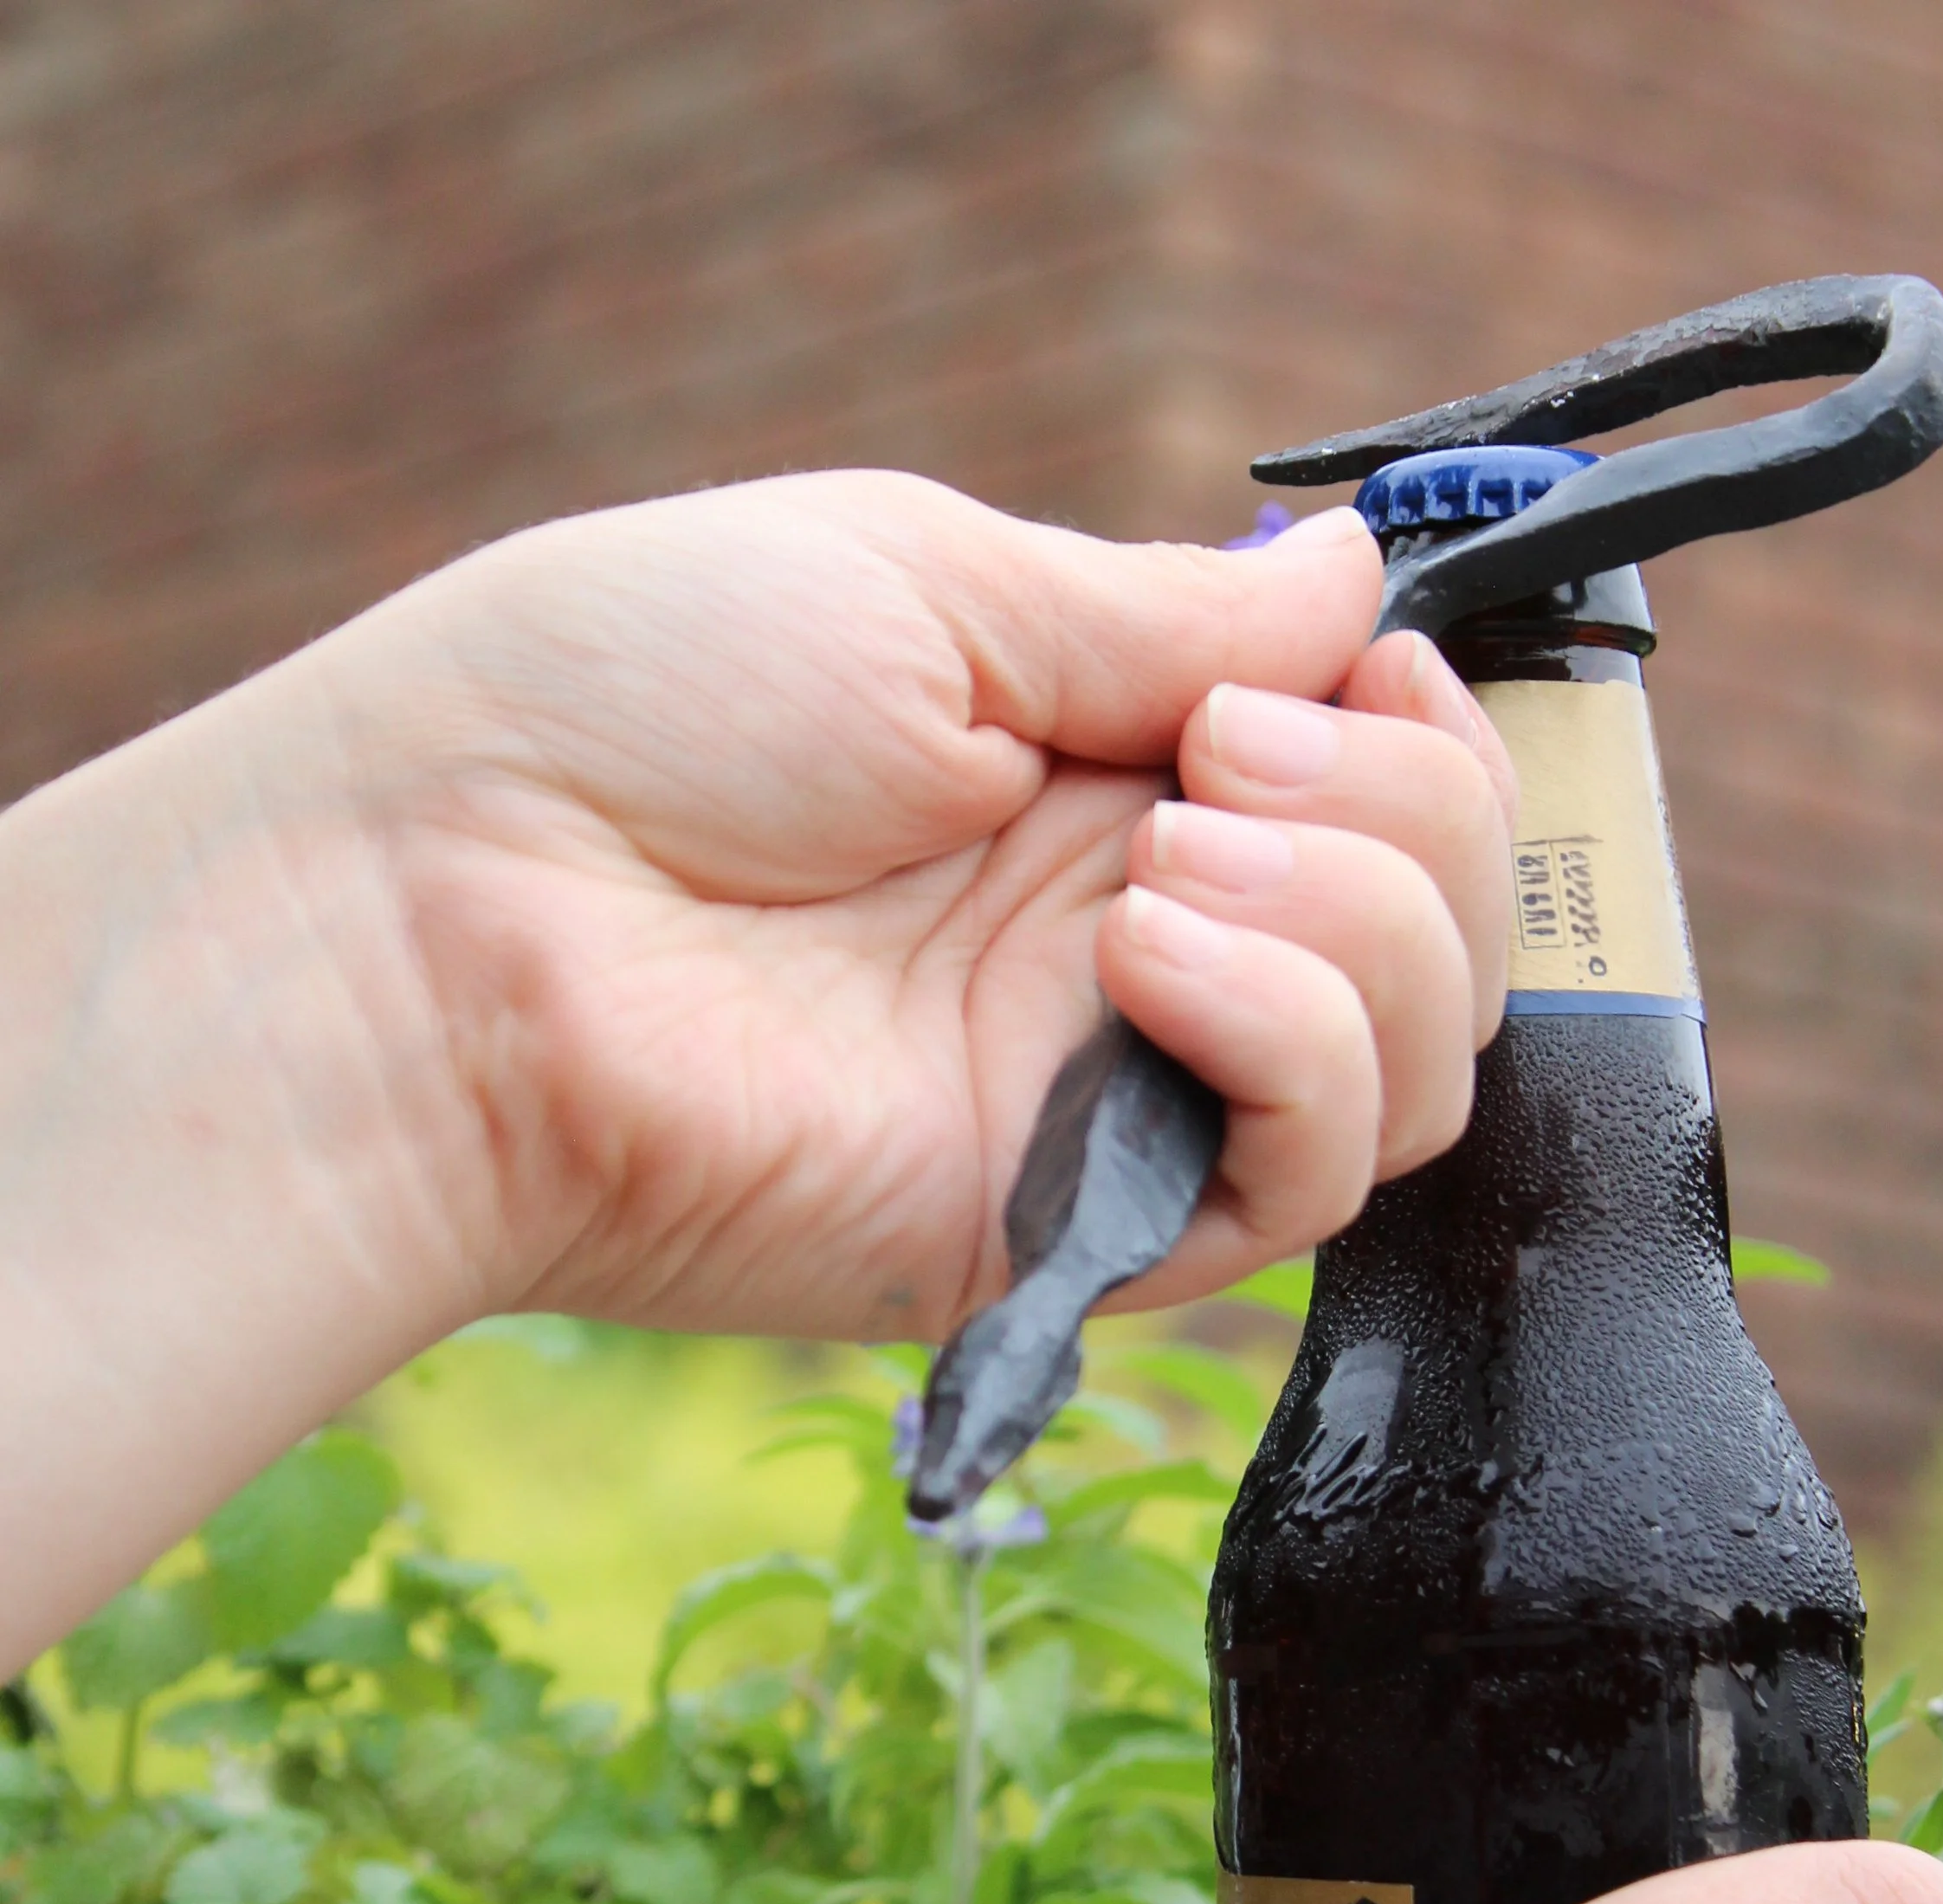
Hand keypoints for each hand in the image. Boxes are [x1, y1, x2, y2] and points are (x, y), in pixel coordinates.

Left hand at [329, 473, 1513, 1334]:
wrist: (448, 925)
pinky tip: (1142, 957)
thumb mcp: (919, 584)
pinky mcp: (1073, 1230)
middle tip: (1211, 767)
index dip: (1420, 725)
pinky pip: (1310, 1179)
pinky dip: (1292, 1043)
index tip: (1357, 663)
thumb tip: (1354, 578)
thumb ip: (1153, 617)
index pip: (1379, 786)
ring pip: (1414, 1065)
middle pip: (1438, 929)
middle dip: (1404, 813)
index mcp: (1093, 775)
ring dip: (1359, 925)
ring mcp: (1108, 1095)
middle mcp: (1128, 944)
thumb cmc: (625, 712)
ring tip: (1161, 865)